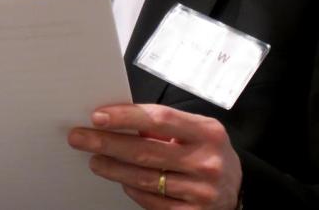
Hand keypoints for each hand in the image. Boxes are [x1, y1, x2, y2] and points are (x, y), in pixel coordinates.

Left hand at [68, 104, 241, 208]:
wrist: (237, 189)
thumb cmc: (209, 152)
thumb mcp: (198, 131)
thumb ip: (166, 126)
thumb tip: (121, 120)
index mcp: (208, 133)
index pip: (159, 119)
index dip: (126, 116)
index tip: (99, 116)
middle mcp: (205, 162)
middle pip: (145, 151)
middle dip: (107, 143)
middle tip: (80, 137)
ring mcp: (199, 192)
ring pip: (143, 179)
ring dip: (112, 168)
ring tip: (95, 159)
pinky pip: (151, 202)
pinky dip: (132, 189)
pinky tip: (121, 179)